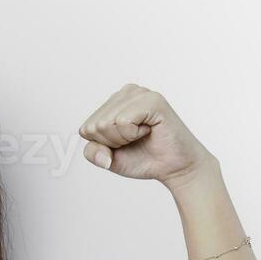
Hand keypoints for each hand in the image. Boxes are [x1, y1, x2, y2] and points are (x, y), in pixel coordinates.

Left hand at [79, 84, 214, 187]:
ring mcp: (140, 93)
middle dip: (113, 143)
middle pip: (94, 126)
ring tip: (142, 135)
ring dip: (124, 139)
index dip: (103, 145)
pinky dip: (133, 135)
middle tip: (135, 140)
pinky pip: (123, 122)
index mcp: (114, 102)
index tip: (124, 144)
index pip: (86, 128)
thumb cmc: (144, 158)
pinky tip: (149, 130)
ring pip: (107, 123)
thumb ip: (93, 152)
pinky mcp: (152, 100)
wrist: (174, 167)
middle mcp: (126, 92)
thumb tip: (100, 151)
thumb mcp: (109, 158)